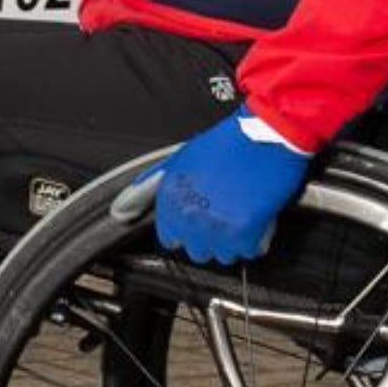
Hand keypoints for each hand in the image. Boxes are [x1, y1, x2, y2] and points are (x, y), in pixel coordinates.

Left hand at [133, 111, 310, 264]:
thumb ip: (149, 188)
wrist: (267, 132)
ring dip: (235, 239)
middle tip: (226, 213)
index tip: (202, 218)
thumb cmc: (228, 141)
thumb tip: (120, 210)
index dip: (188, 229)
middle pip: (197, 251)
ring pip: (224, 255)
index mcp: (170, 199)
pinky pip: (250, 251)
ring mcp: (216, 228)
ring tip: (243, 212)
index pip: (170, 238)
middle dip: (212, 236)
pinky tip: (258, 215)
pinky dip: (257, 238)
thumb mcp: (179, 158)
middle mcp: (188, 217)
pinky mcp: (244, 234)